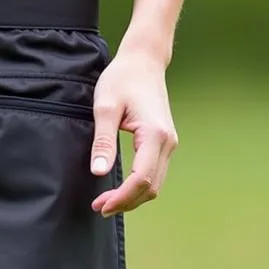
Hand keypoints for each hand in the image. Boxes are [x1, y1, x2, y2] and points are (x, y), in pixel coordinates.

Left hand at [89, 45, 178, 216]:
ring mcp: (169, 143)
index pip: (141, 179)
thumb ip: (103, 141)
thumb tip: (99, 172)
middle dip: (125, 202)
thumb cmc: (122, 79)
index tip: (101, 206)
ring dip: (132, 198)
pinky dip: (138, 188)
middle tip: (98, 208)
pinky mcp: (164, 143)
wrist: (143, 61)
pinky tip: (120, 190)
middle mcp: (167, 141)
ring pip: (155, 184)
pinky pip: (154, 174)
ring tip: (106, 202)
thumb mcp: (105, 108)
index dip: (121, 198)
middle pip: (150, 187)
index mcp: (154, 134)